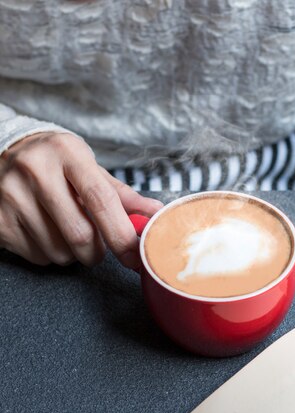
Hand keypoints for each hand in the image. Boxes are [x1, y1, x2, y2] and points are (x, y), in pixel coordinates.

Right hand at [0, 132, 162, 267]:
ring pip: (58, 251)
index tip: (134, 255)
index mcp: (68, 154)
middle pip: (79, 233)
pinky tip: (47, 232)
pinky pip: (37, 256)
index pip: (100, 200)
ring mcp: (11, 195)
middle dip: (98, 252)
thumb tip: (156, 214)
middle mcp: (35, 171)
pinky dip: (51, 254)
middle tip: (100, 247)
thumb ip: (123, 195)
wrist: (6, 150)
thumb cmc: (59, 163)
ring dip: (74, 254)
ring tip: (69, 231)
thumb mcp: (91, 169)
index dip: (121, 234)